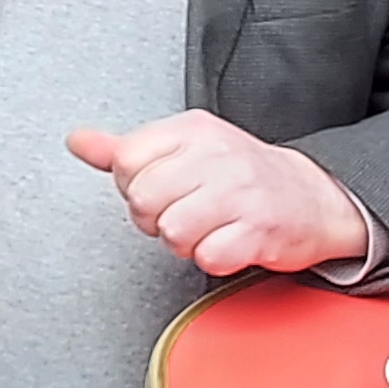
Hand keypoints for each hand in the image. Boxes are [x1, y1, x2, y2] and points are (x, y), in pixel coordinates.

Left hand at [68, 112, 370, 277]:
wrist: (311, 197)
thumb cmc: (240, 175)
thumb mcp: (182, 148)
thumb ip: (124, 148)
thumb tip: (77, 141)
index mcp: (192, 130)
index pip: (126, 160)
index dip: (133, 186)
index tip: (158, 189)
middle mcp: (217, 155)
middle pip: (143, 199)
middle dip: (154, 218)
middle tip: (181, 213)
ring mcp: (241, 192)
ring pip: (171, 230)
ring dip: (183, 242)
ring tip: (204, 229)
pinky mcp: (260, 230)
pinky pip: (208, 257)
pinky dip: (212, 258)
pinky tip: (226, 241)